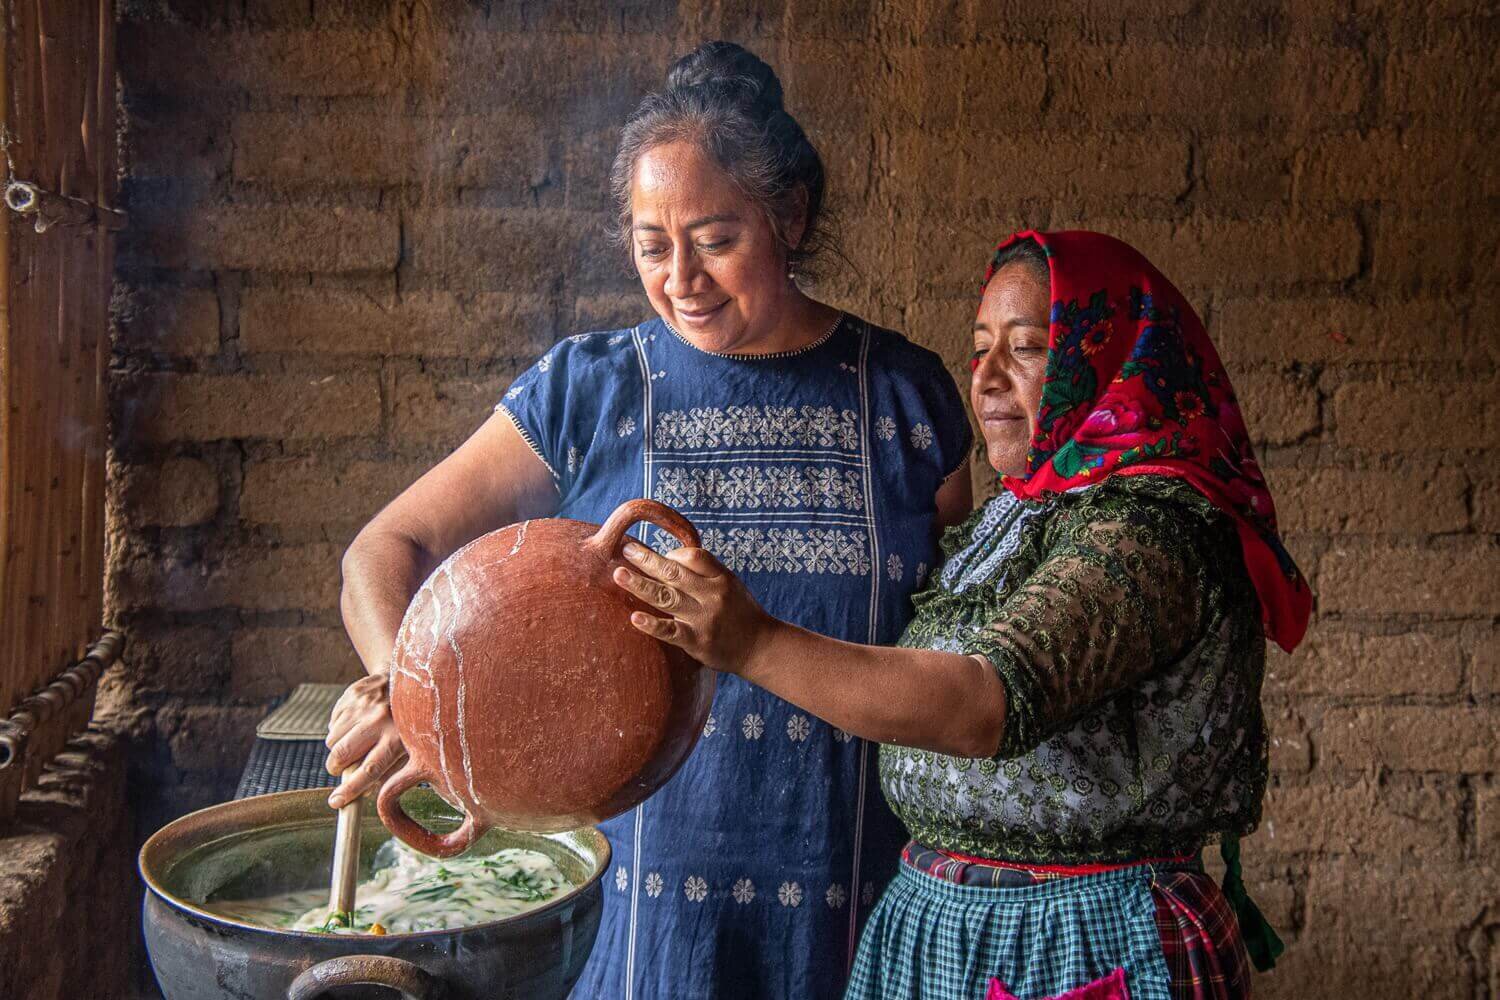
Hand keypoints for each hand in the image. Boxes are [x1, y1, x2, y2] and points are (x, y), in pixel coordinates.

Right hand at [324, 671, 407, 808]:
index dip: (350, 790)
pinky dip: (339, 729)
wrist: (407, 680)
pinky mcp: (353, 694)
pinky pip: (332, 723)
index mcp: (396, 739)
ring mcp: (364, 706)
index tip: (336, 802)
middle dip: (336, 768)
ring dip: (338, 747)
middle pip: (342, 755)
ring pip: (332, 740)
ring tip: (356, 741)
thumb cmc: (408, 724)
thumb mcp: (409, 749)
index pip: (369, 770)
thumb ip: (388, 773)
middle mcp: (379, 720)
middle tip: (340, 769)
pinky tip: (356, 723)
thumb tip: (362, 793)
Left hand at [612, 540, 775, 674]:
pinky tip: (634, 618)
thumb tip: (669, 557)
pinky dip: (652, 624)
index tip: (659, 556)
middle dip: (647, 559)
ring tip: (619, 574)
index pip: (694, 556)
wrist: (760, 647)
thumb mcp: (730, 585)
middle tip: (626, 550)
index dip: (673, 553)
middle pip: (675, 572)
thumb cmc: (740, 613)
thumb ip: (705, 572)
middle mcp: (712, 595)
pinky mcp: (697, 641)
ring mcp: (704, 618)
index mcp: (721, 578)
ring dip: (640, 585)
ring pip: (667, 597)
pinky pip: (670, 631)